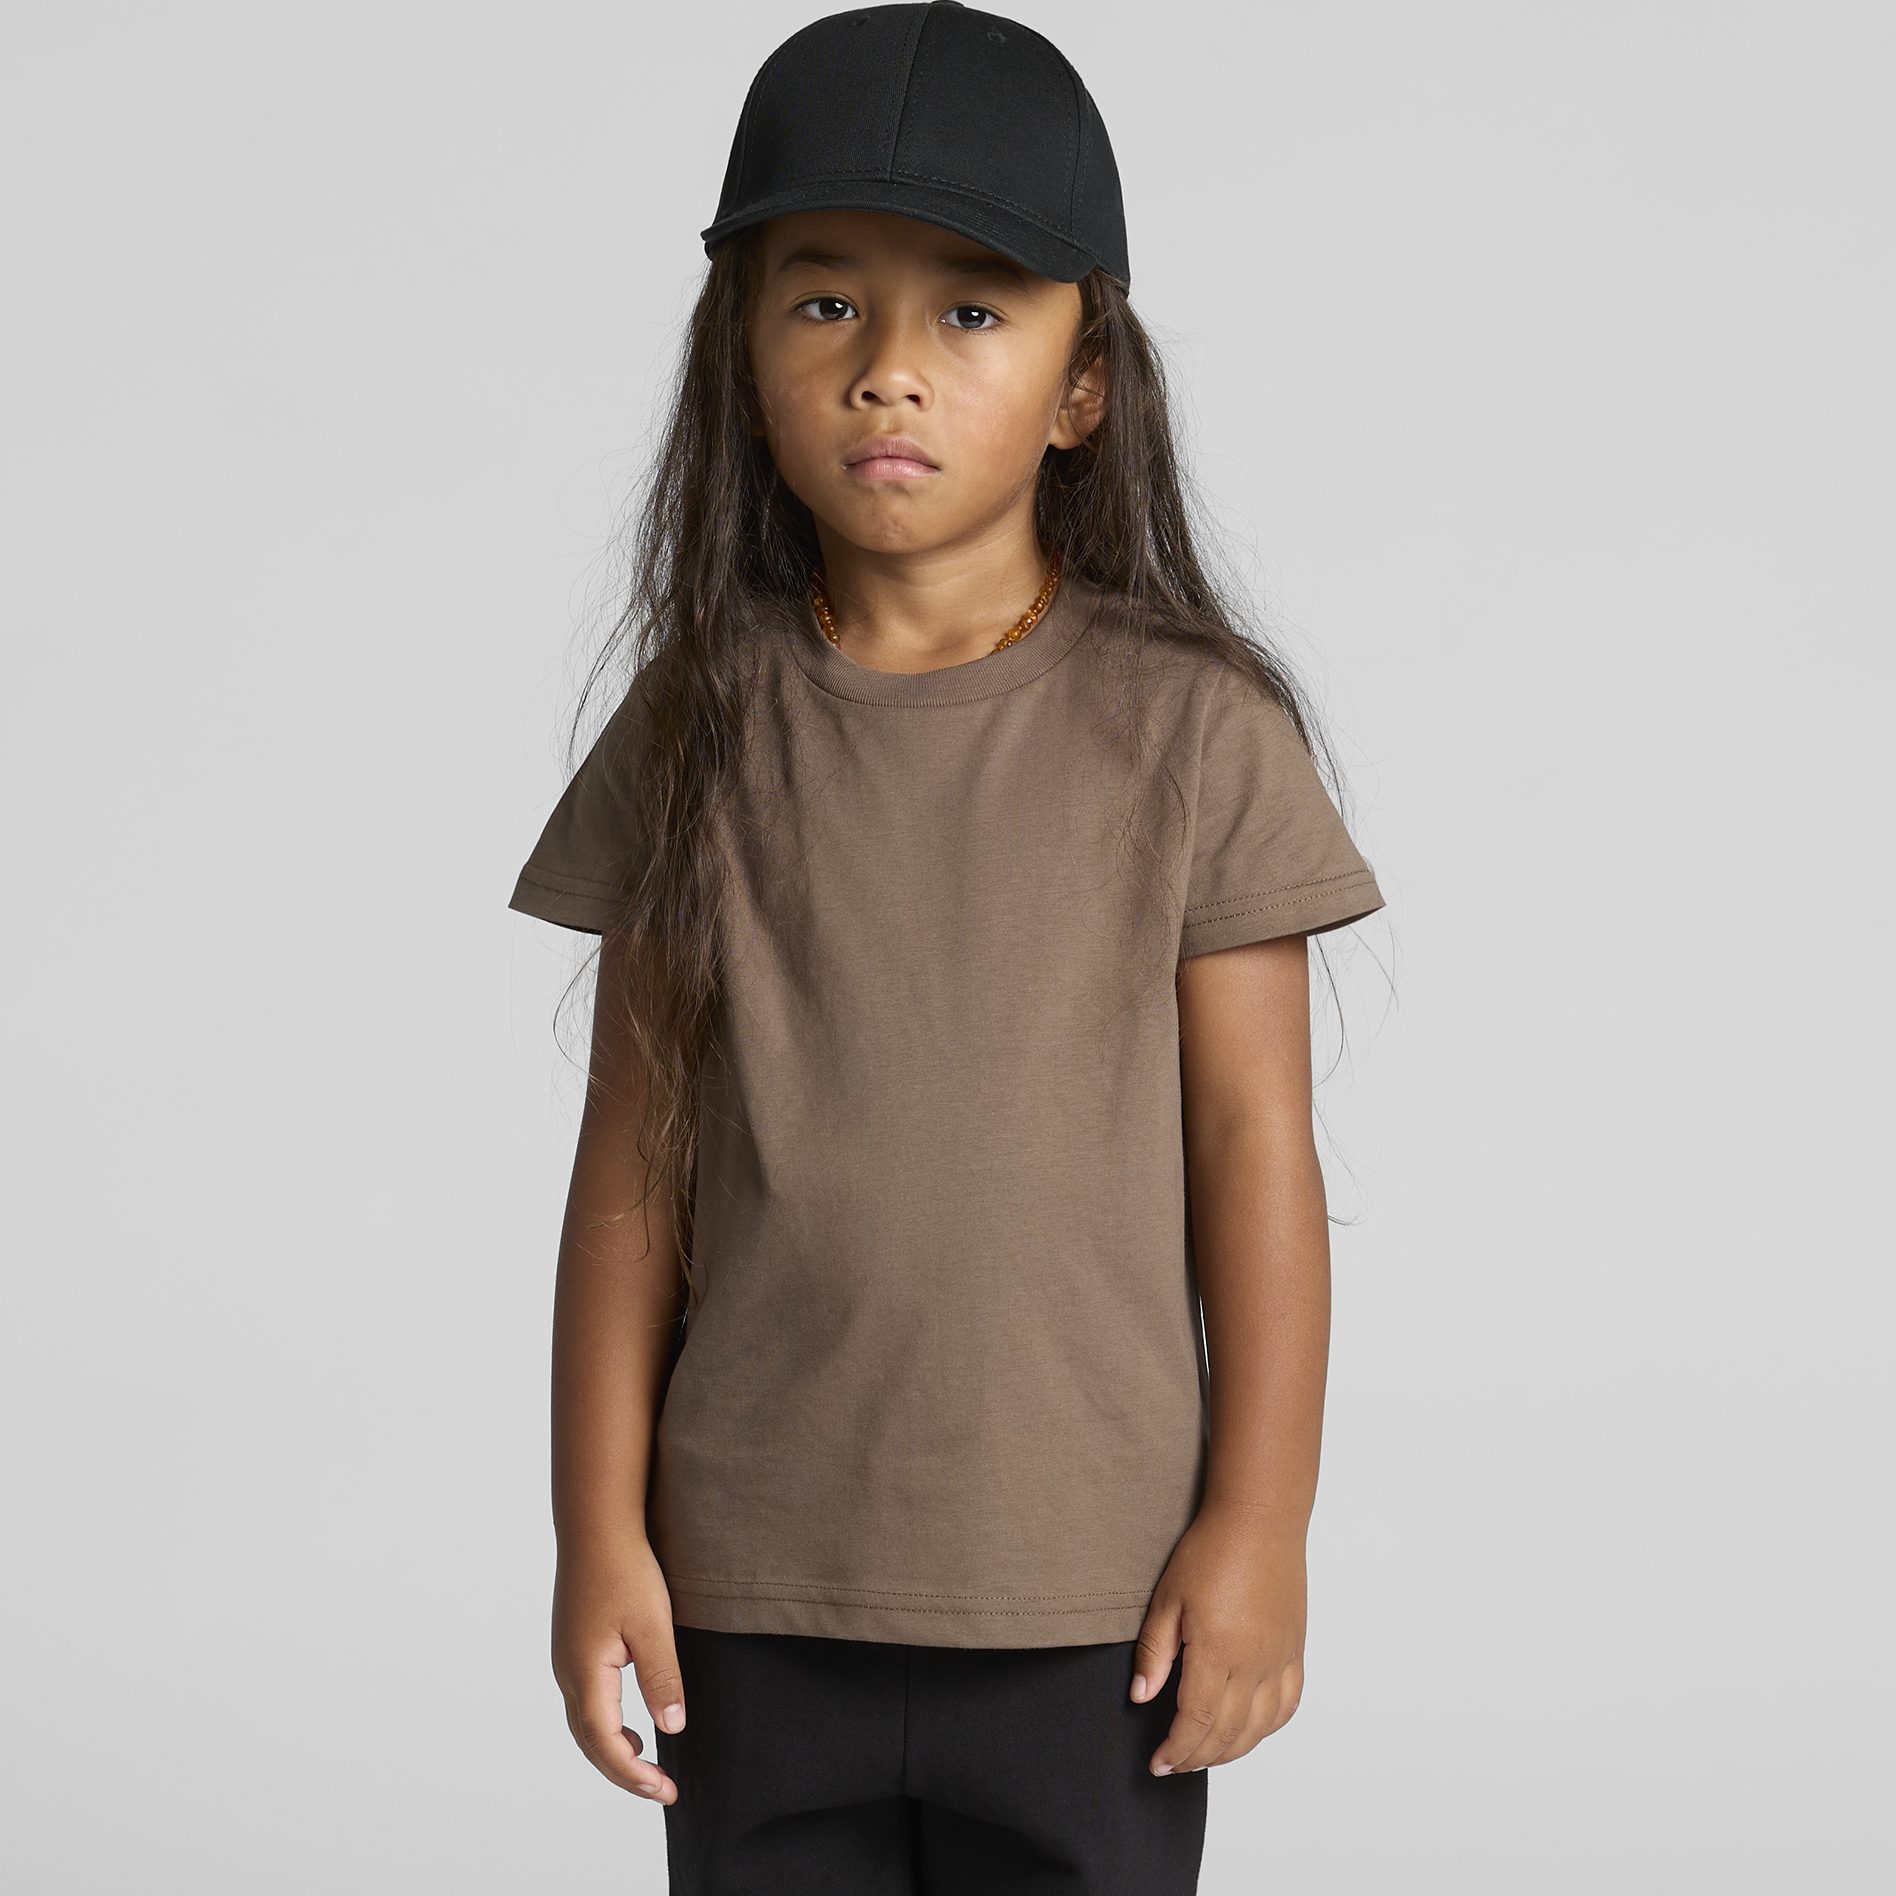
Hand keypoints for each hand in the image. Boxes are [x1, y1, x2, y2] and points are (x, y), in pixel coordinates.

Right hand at [551, 1528, 686, 1801]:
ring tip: (647, 1765)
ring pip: (584, 1724)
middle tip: (662, 1789)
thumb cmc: (624, 1569)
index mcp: (585, 1673)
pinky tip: (631, 1724)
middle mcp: (567, 1673)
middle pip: (589, 1742)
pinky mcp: (572, 1648)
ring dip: (612, 1751)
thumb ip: (662, 1678)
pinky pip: (584, 1702)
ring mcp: (566, 1660)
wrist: (596, 1526)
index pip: (606, 1743)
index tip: (666, 1790)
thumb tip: (672, 1729)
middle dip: (624, 1772)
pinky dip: (605, 1726)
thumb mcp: (653, 1625)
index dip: (635, 1775)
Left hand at [1130, 1504, 1307, 1774]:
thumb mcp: (1168, 1597)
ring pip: (1260, 1727)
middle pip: (1228, 1733)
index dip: (1176, 1750)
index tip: (1158, 1763)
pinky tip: (1250, 1730)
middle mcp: (1254, 1663)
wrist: (1259, 1519)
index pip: (1196, 1722)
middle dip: (1198, 1758)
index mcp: (1218, 1652)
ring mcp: (1279, 1659)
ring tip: (1205, 1756)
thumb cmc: (1211, 1550)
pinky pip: (1288, 1704)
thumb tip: (1140, 1696)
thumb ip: (1154, 1652)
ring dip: (1231, 1751)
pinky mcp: (1295, 1649)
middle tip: (1174, 1765)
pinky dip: (1267, 1728)